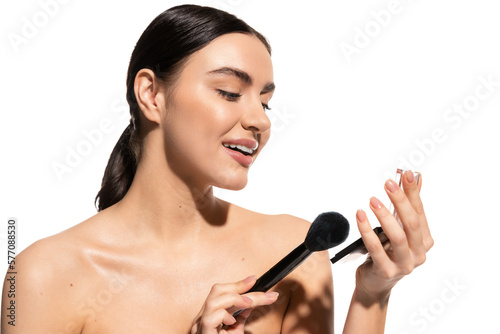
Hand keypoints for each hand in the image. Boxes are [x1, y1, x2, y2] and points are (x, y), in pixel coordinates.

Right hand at [190, 275, 278, 333]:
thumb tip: (249, 303)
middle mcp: (201, 319)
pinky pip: (210, 318)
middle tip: (259, 291)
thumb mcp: (234, 333)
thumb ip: (240, 318)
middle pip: (216, 291)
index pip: (221, 292)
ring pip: (213, 300)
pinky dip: (224, 315)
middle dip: (239, 287)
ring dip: (234, 298)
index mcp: (209, 316)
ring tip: (249, 303)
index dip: (238, 284)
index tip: (255, 279)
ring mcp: (199, 327)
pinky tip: (232, 321)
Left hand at [355, 171, 433, 301]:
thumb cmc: (386, 253)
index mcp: (424, 242)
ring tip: (372, 199)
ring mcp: (404, 265)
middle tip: (388, 184)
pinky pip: (375, 248)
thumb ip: (407, 207)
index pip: (420, 212)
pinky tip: (360, 215)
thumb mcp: (398, 230)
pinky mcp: (386, 271)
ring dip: (384, 215)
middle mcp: (418, 254)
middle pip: (411, 224)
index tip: (406, 174)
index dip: (413, 192)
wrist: (374, 284)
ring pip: (397, 237)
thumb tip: (415, 178)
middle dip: (400, 200)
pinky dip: (367, 230)